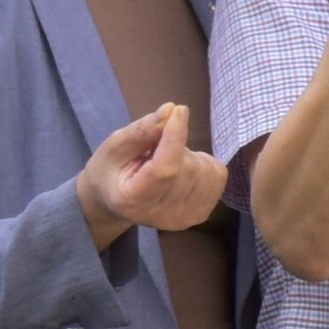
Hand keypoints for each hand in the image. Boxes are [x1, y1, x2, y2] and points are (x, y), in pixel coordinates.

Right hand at [75, 100, 222, 237]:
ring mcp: (185, 218)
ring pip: (206, 170)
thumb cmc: (111, 171)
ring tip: (166, 162)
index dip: (175, 136)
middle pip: (187, 167)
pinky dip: (203, 164)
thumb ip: (141, 131)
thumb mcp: (115, 146)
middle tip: (154, 148)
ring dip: (190, 155)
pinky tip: (182, 171)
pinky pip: (217, 175)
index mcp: (134, 200)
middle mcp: (163, 215)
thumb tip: (170, 109)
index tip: (178, 110)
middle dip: (177, 145)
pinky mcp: (201, 214)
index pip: (165, 169)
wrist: (115, 204)